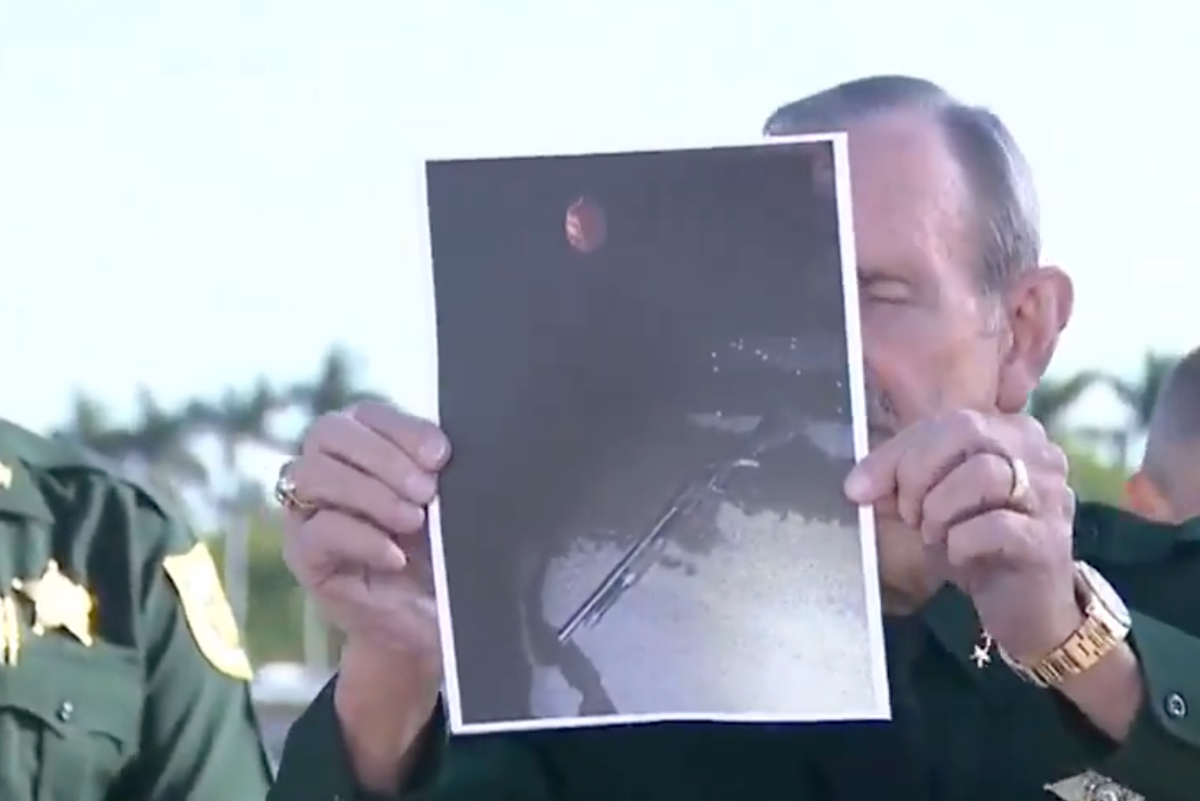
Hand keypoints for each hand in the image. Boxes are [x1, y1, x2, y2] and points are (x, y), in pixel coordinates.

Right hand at [281, 401, 450, 685]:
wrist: (433, 618)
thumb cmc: (440, 549)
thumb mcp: (446, 500)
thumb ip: (436, 468)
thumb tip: (440, 451)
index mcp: (361, 444)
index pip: (365, 412)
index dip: (402, 428)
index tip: (441, 457)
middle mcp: (325, 470)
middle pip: (328, 431)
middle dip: (384, 458)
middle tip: (427, 492)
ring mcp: (306, 512)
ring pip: (312, 474)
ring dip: (369, 493)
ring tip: (412, 521)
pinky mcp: (304, 557)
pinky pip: (317, 532)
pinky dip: (361, 538)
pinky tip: (395, 555)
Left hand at [845, 410, 1080, 661]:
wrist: (1025, 608)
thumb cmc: (976, 546)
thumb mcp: (928, 504)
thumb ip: (897, 483)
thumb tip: (857, 485)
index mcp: (1009, 432)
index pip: (946, 422)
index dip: (896, 454)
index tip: (859, 489)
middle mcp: (1039, 454)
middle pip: (967, 432)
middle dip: (920, 474)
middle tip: (909, 515)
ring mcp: (1050, 495)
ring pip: (984, 474)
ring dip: (940, 509)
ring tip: (934, 535)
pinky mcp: (1048, 540)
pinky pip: (995, 525)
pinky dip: (962, 541)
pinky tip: (958, 555)